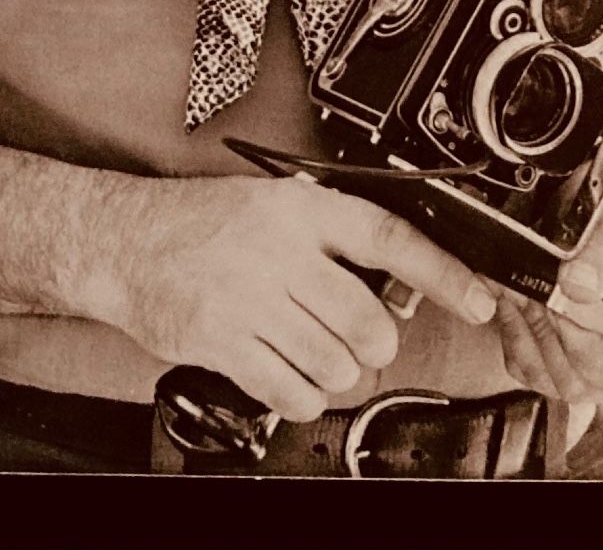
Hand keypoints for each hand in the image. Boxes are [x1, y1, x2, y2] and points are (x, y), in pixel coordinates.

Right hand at [107, 174, 496, 420]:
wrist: (125, 241)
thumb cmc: (206, 222)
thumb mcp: (277, 207)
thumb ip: (334, 242)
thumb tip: (402, 290)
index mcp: (301, 208)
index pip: (390, 237)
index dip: (443, 272)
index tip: (477, 298)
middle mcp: (279, 250)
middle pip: (367, 319)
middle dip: (375, 342)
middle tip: (361, 338)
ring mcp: (248, 298)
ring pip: (334, 361)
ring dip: (338, 371)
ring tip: (316, 352)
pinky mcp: (220, 341)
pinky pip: (289, 389)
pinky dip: (302, 395)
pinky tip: (290, 374)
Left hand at [493, 179, 602, 407]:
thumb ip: (601, 248)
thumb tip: (574, 287)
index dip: (590, 354)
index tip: (560, 306)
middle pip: (587, 385)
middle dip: (549, 336)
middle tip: (525, 286)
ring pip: (554, 384)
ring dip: (527, 336)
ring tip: (516, 287)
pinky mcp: (571, 364)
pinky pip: (531, 374)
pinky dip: (514, 338)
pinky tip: (512, 298)